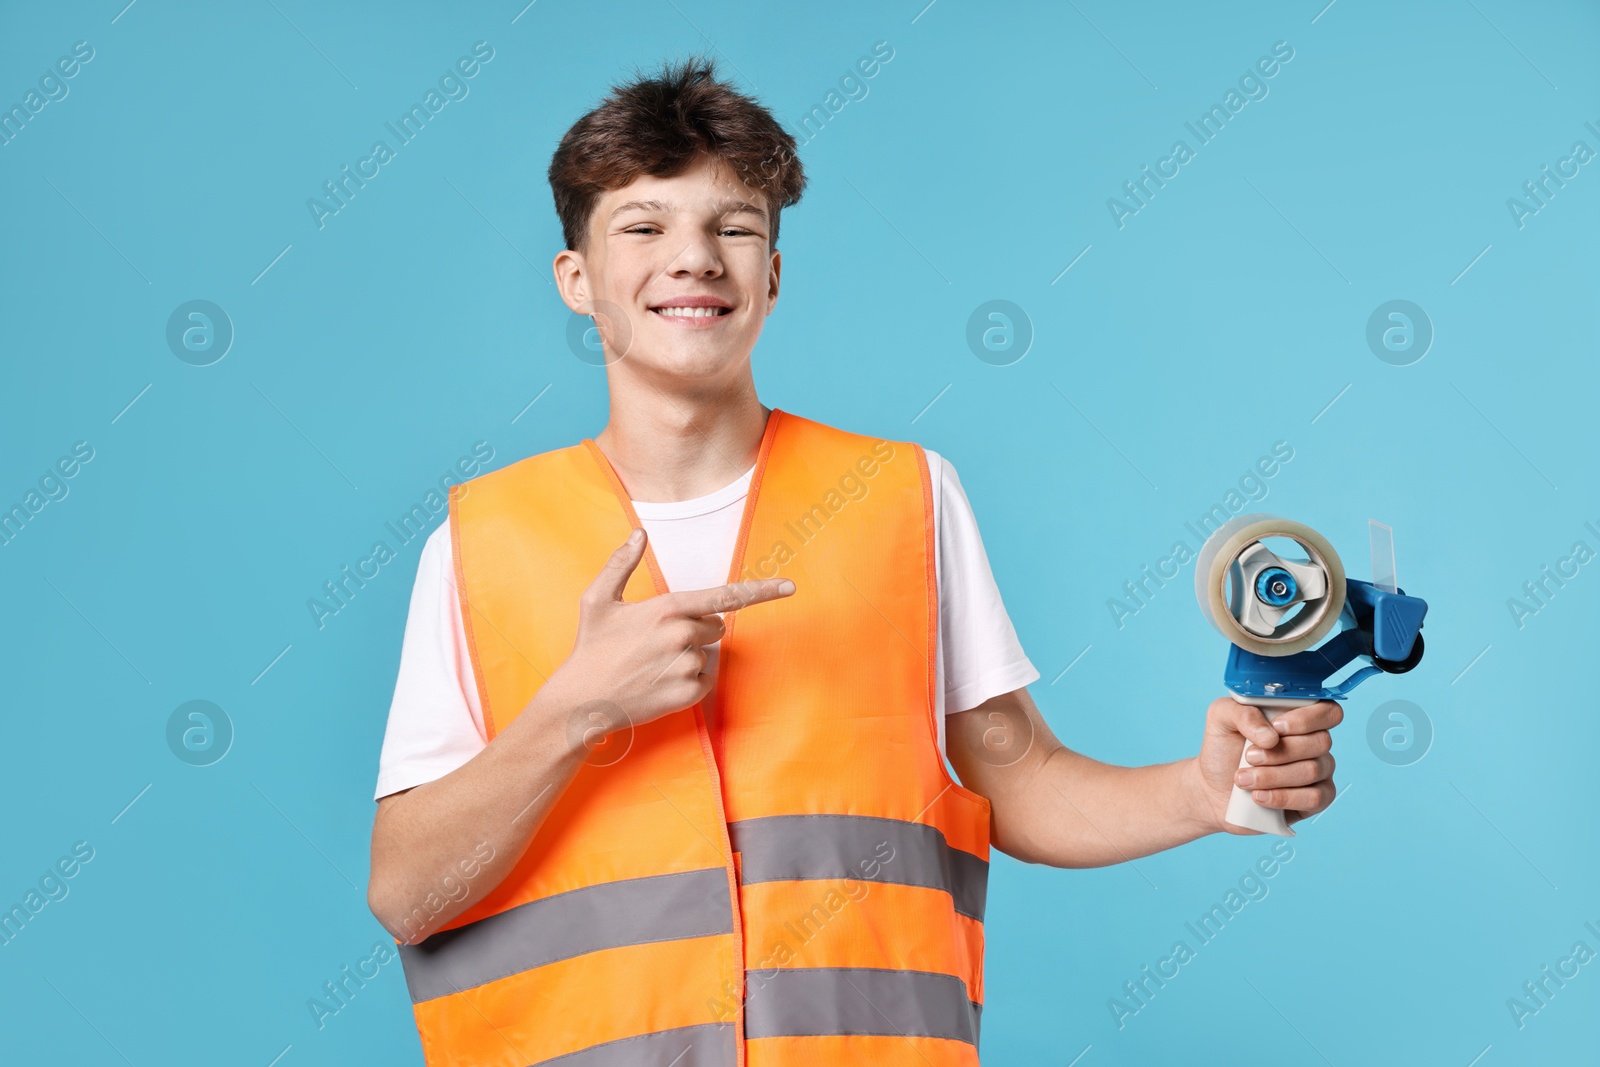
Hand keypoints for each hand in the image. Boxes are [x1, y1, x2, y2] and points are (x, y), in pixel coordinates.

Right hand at [543, 527, 795, 730]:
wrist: (581, 701)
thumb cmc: (590, 648)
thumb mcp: (598, 600)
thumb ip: (621, 563)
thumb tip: (639, 534)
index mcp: (667, 608)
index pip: (724, 596)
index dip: (760, 591)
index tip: (789, 587)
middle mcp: (682, 635)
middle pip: (715, 625)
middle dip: (695, 629)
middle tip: (656, 641)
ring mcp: (686, 666)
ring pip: (707, 654)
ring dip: (688, 656)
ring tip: (651, 664)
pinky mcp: (688, 693)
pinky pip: (704, 680)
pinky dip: (687, 681)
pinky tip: (657, 682)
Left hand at [1190, 696, 1341, 833]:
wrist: (1213, 788)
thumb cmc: (1223, 749)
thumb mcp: (1221, 718)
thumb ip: (1243, 712)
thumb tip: (1271, 736)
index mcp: (1298, 717)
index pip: (1328, 711)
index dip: (1308, 719)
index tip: (1277, 727)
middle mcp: (1313, 743)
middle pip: (1321, 742)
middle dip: (1280, 752)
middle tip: (1248, 756)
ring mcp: (1319, 772)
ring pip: (1313, 770)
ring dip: (1273, 776)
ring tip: (1242, 779)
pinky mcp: (1315, 800)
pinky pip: (1314, 798)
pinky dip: (1282, 797)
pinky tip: (1258, 796)